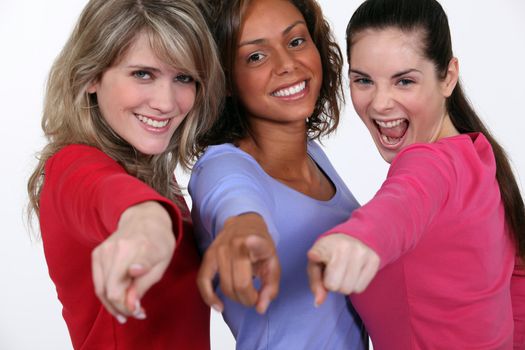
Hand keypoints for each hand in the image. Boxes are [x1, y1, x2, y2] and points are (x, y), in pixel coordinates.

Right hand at [91, 201, 174, 322]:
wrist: (145, 219)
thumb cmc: (158, 242)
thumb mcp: (162, 263)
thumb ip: (145, 284)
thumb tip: (131, 304)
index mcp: (141, 248)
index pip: (127, 282)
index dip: (130, 302)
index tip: (140, 311)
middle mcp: (118, 249)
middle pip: (111, 291)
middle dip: (123, 308)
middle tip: (138, 314)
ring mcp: (104, 250)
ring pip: (101, 290)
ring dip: (114, 306)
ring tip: (129, 312)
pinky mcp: (96, 254)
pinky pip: (98, 283)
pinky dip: (107, 296)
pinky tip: (118, 303)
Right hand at [197, 213, 280, 313]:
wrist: (243, 224)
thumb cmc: (260, 248)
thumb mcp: (272, 263)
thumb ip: (270, 287)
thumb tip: (260, 309)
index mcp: (257, 242)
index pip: (254, 242)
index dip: (253, 243)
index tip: (249, 241)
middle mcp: (236, 244)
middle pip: (240, 283)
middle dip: (249, 299)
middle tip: (254, 298)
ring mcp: (219, 249)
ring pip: (225, 286)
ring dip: (235, 298)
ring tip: (243, 297)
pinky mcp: (207, 255)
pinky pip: (203, 280)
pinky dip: (209, 297)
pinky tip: (218, 306)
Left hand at [307, 234, 379, 305]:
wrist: (354, 237)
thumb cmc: (329, 254)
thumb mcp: (316, 265)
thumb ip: (315, 283)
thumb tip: (318, 302)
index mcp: (325, 246)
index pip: (321, 258)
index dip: (317, 260)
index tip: (314, 256)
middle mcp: (344, 247)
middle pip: (335, 286)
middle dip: (332, 284)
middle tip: (334, 272)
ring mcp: (361, 252)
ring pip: (349, 289)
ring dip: (344, 285)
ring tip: (344, 272)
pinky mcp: (374, 259)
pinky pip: (361, 288)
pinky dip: (355, 285)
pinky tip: (354, 272)